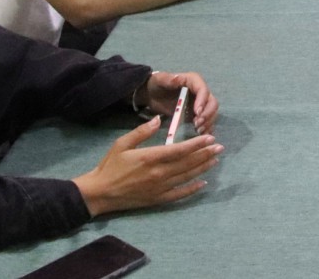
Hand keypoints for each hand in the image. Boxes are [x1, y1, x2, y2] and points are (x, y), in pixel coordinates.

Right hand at [72, 117, 223, 216]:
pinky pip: (179, 194)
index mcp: (151, 158)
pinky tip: (203, 183)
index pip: (181, 150)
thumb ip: (142, 132)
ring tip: (215, 160)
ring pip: (187, 176)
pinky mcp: (157, 199)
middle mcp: (159, 173)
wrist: (99, 193)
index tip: (210, 138)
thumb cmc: (110, 166)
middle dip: (206, 154)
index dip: (198, 144)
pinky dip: (193, 189)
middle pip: (188, 163)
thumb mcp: (122, 144)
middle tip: (220, 147)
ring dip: (203, 168)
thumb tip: (159, 119)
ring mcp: (160, 188)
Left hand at [137, 71, 219, 135]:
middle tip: (197, 124)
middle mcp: (201, 92)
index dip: (203, 101)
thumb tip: (178, 78)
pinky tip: (200, 135)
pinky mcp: (197, 114)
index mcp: (194, 81)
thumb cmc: (156, 85)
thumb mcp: (160, 79)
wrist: (151, 94)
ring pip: (211, 113)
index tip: (197, 112)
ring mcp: (200, 104)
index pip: (203, 90)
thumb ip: (169, 79)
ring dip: (208, 122)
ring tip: (198, 130)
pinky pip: (207, 121)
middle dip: (207, 114)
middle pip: (212, 102)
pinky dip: (206, 128)